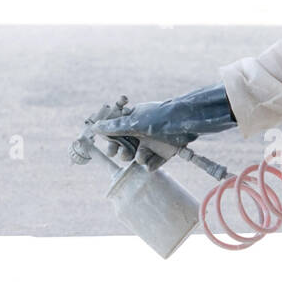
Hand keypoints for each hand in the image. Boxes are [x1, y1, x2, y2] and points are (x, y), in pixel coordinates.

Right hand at [93, 84, 235, 168]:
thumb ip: (114, 127)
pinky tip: (151, 163)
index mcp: (132, 121)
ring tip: (142, 156)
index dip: (112, 142)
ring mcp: (153, 143)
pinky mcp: (164, 154)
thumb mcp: (135, 123)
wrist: (187, 122)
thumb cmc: (159, 117)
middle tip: (123, 153)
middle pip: (125, 148)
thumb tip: (94, 128)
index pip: (115, 133)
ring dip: (138, 158)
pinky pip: (153, 164)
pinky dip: (152, 164)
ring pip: (138, 157)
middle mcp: (141, 133)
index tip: (111, 147)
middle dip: (123, 152)